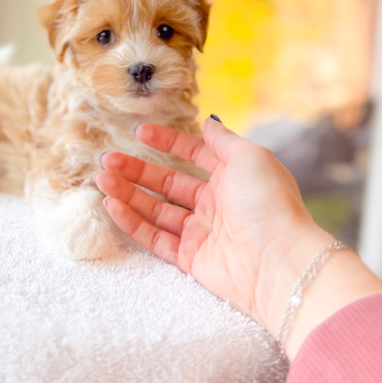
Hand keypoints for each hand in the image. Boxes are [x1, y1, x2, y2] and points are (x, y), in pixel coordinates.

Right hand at [94, 117, 381, 358]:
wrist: (280, 261)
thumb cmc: (269, 202)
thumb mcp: (250, 157)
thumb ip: (222, 140)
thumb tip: (208, 121)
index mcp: (233, 176)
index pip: (194, 155)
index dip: (167, 142)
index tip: (140, 132)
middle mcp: (217, 203)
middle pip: (168, 183)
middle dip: (137, 170)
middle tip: (108, 160)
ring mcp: (203, 232)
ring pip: (157, 210)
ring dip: (128, 194)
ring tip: (101, 179)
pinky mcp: (192, 259)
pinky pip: (156, 238)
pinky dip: (133, 222)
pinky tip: (112, 205)